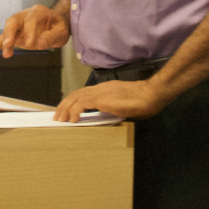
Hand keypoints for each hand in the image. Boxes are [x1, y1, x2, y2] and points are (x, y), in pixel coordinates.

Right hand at [0, 4, 70, 57]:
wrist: (55, 26)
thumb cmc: (59, 27)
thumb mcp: (61, 32)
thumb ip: (51, 37)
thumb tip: (40, 44)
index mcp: (38, 11)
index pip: (31, 19)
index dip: (29, 31)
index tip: (30, 44)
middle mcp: (26, 15)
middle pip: (14, 20)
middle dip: (10, 31)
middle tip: (8, 44)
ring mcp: (19, 24)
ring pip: (8, 29)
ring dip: (3, 40)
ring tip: (1, 52)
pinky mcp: (15, 33)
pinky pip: (4, 37)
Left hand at [53, 78, 168, 122]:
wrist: (150, 95)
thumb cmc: (143, 101)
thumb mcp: (124, 105)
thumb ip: (115, 108)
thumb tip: (109, 115)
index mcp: (106, 89)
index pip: (84, 92)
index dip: (73, 101)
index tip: (67, 110)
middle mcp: (100, 88)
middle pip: (76, 93)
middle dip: (65, 105)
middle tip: (58, 116)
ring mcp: (101, 92)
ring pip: (76, 97)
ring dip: (66, 108)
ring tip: (60, 119)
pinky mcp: (102, 98)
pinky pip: (83, 103)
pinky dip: (75, 111)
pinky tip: (72, 120)